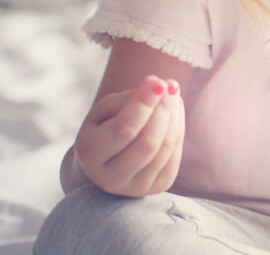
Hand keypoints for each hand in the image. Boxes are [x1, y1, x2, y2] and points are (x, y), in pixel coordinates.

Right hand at [73, 75, 185, 196]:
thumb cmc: (105, 128)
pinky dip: (179, 129)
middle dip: (163, 110)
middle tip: (170, 85)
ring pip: (165, 148)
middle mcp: (110, 177)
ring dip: (174, 116)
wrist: (105, 163)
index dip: (144, 104)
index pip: (124, 129)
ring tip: (173, 95)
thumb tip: (158, 85)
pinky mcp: (157, 187)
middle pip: (148, 142)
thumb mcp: (104, 111)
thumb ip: (127, 98)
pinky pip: (174, 156)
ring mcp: (135, 187)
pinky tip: (175, 113)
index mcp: (91, 154)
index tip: (158, 82)